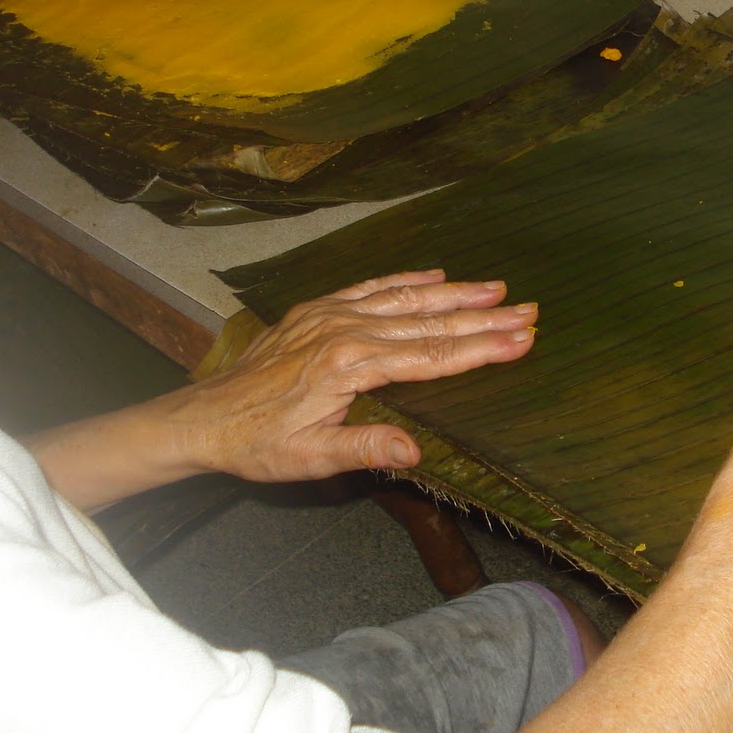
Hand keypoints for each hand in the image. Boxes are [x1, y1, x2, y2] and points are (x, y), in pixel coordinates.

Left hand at [171, 269, 535, 481]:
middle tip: (529, 310)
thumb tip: (416, 450)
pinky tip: (436, 273)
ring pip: (406, 298)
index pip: (432, 356)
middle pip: (429, 322)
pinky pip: (370, 287)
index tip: (523, 340)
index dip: (482, 348)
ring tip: (497, 286)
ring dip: (455, 292)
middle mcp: (345, 329)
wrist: (203, 418)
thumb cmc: (257, 445)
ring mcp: (331, 314)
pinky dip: (406, 279)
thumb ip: (365, 449)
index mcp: (350, 365)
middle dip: (484, 316)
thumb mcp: (311, 459)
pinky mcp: (317, 310)